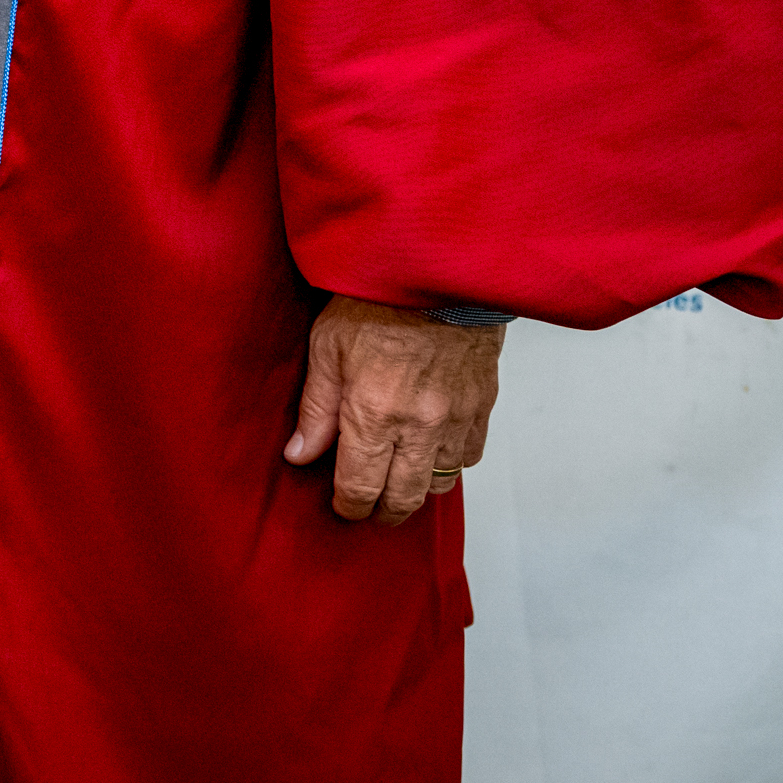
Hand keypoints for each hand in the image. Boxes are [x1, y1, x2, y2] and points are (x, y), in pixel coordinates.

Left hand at [280, 298, 500, 525]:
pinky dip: (450, 462)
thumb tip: (299, 456)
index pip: (360, 488)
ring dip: (417, 489)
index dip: (348, 507)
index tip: (341, 506)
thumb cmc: (374, 301)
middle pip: (404, 499)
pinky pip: (470, 456)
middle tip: (369, 507)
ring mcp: (456, 419)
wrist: (436, 270)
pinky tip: (432, 449)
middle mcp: (419, 427)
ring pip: (441, 484)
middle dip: (382, 512)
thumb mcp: (326, 348)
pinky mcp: (483, 405)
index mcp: (373, 414)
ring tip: (398, 480)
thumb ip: (315, 410)